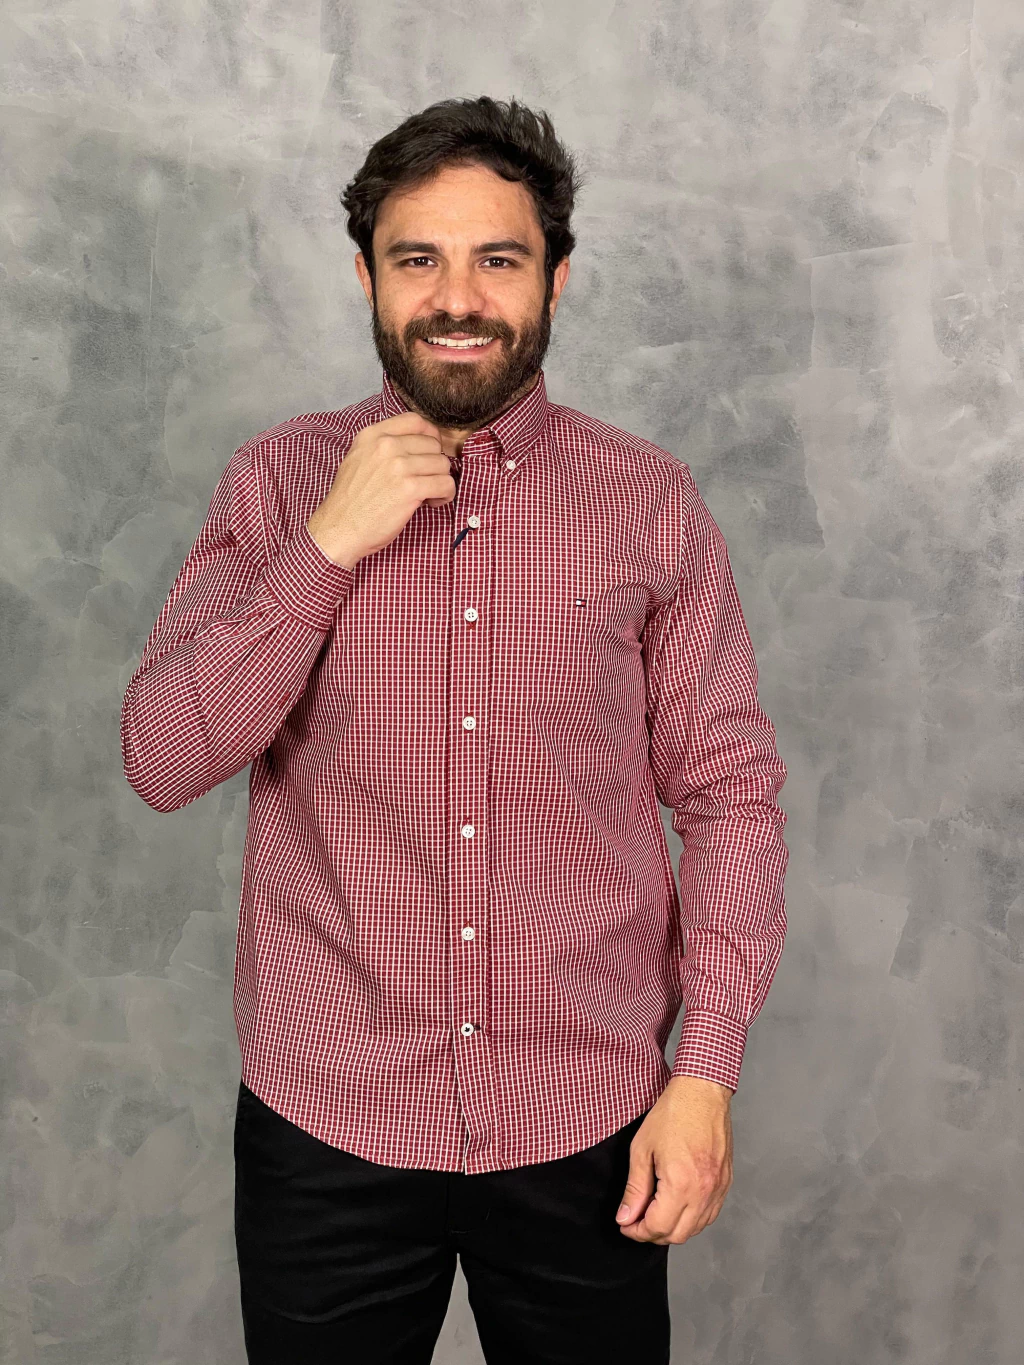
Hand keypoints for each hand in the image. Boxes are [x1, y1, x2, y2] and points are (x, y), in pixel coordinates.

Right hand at [306, 412, 454, 566]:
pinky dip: (445, 494)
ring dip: (440, 480)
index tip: (430, 451)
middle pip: (433, 444)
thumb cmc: (351, 500)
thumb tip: (416, 445)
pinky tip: (432, 501)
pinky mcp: (410, 488)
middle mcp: (386, 446)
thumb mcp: (358, 459)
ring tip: (427, 493)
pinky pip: (446, 484)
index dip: (430, 435)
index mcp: (373, 435)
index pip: (415, 420)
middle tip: (424, 480)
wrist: (340, 528)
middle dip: (434, 464)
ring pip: (443, 464)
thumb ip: (383, 446)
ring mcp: (399, 466)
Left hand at [615, 1075, 733, 1244]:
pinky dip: (692, 1219)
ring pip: (696, 1228)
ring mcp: (718, 1189)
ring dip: (673, 1228)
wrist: (702, 1093)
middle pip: (677, 1235)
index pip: (658, 1228)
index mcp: (680, 1184)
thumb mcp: (642, 1150)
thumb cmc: (672, 1114)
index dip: (637, 1232)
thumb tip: (626, 1217)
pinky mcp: (726, 1182)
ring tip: (655, 1213)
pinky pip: (710, 1214)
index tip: (625, 1225)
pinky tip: (678, 1206)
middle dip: (653, 1234)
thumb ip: (634, 1188)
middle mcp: (703, 1192)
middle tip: (636, 1221)